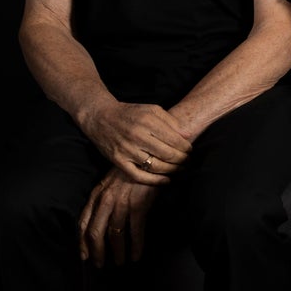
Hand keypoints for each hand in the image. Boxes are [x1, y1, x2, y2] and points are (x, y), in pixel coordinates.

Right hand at [75, 100, 191, 184]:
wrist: (100, 117)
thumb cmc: (130, 113)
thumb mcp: (151, 109)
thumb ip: (170, 121)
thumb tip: (187, 135)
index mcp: (148, 121)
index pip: (174, 140)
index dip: (186, 148)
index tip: (190, 150)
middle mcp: (137, 136)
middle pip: (167, 154)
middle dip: (182, 160)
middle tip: (188, 161)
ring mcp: (127, 150)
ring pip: (156, 166)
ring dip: (172, 170)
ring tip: (180, 169)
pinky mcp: (118, 161)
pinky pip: (138, 175)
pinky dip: (154, 181)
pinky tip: (166, 180)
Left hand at [78, 171, 158, 266]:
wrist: (152, 157)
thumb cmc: (133, 169)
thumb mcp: (111, 181)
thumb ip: (104, 198)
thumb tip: (100, 219)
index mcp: (97, 194)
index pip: (83, 222)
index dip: (82, 242)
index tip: (85, 256)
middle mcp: (106, 200)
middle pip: (96, 232)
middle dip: (97, 252)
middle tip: (101, 265)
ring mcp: (122, 203)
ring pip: (115, 235)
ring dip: (117, 252)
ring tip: (121, 262)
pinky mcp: (139, 205)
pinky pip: (135, 231)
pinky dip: (136, 246)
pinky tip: (136, 255)